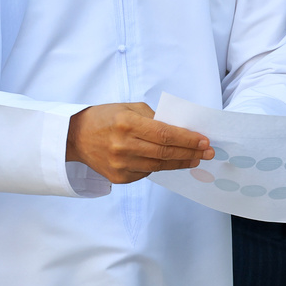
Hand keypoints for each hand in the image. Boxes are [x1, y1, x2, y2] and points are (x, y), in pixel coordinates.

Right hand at [66, 102, 213, 184]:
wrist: (76, 137)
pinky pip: (147, 173)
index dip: (187, 139)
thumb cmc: (105, 117)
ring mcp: (120, 164)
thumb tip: (181, 130)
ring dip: (181, 162)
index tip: (204, 141)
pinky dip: (161, 167)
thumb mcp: (129, 107)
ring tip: (196, 159)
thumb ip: (155, 117)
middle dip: (190, 153)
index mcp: (126, 123)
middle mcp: (123, 146)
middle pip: (165, 152)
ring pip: (159, 166)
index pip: (165, 134)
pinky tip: (171, 162)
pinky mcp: (119, 178)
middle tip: (208, 153)